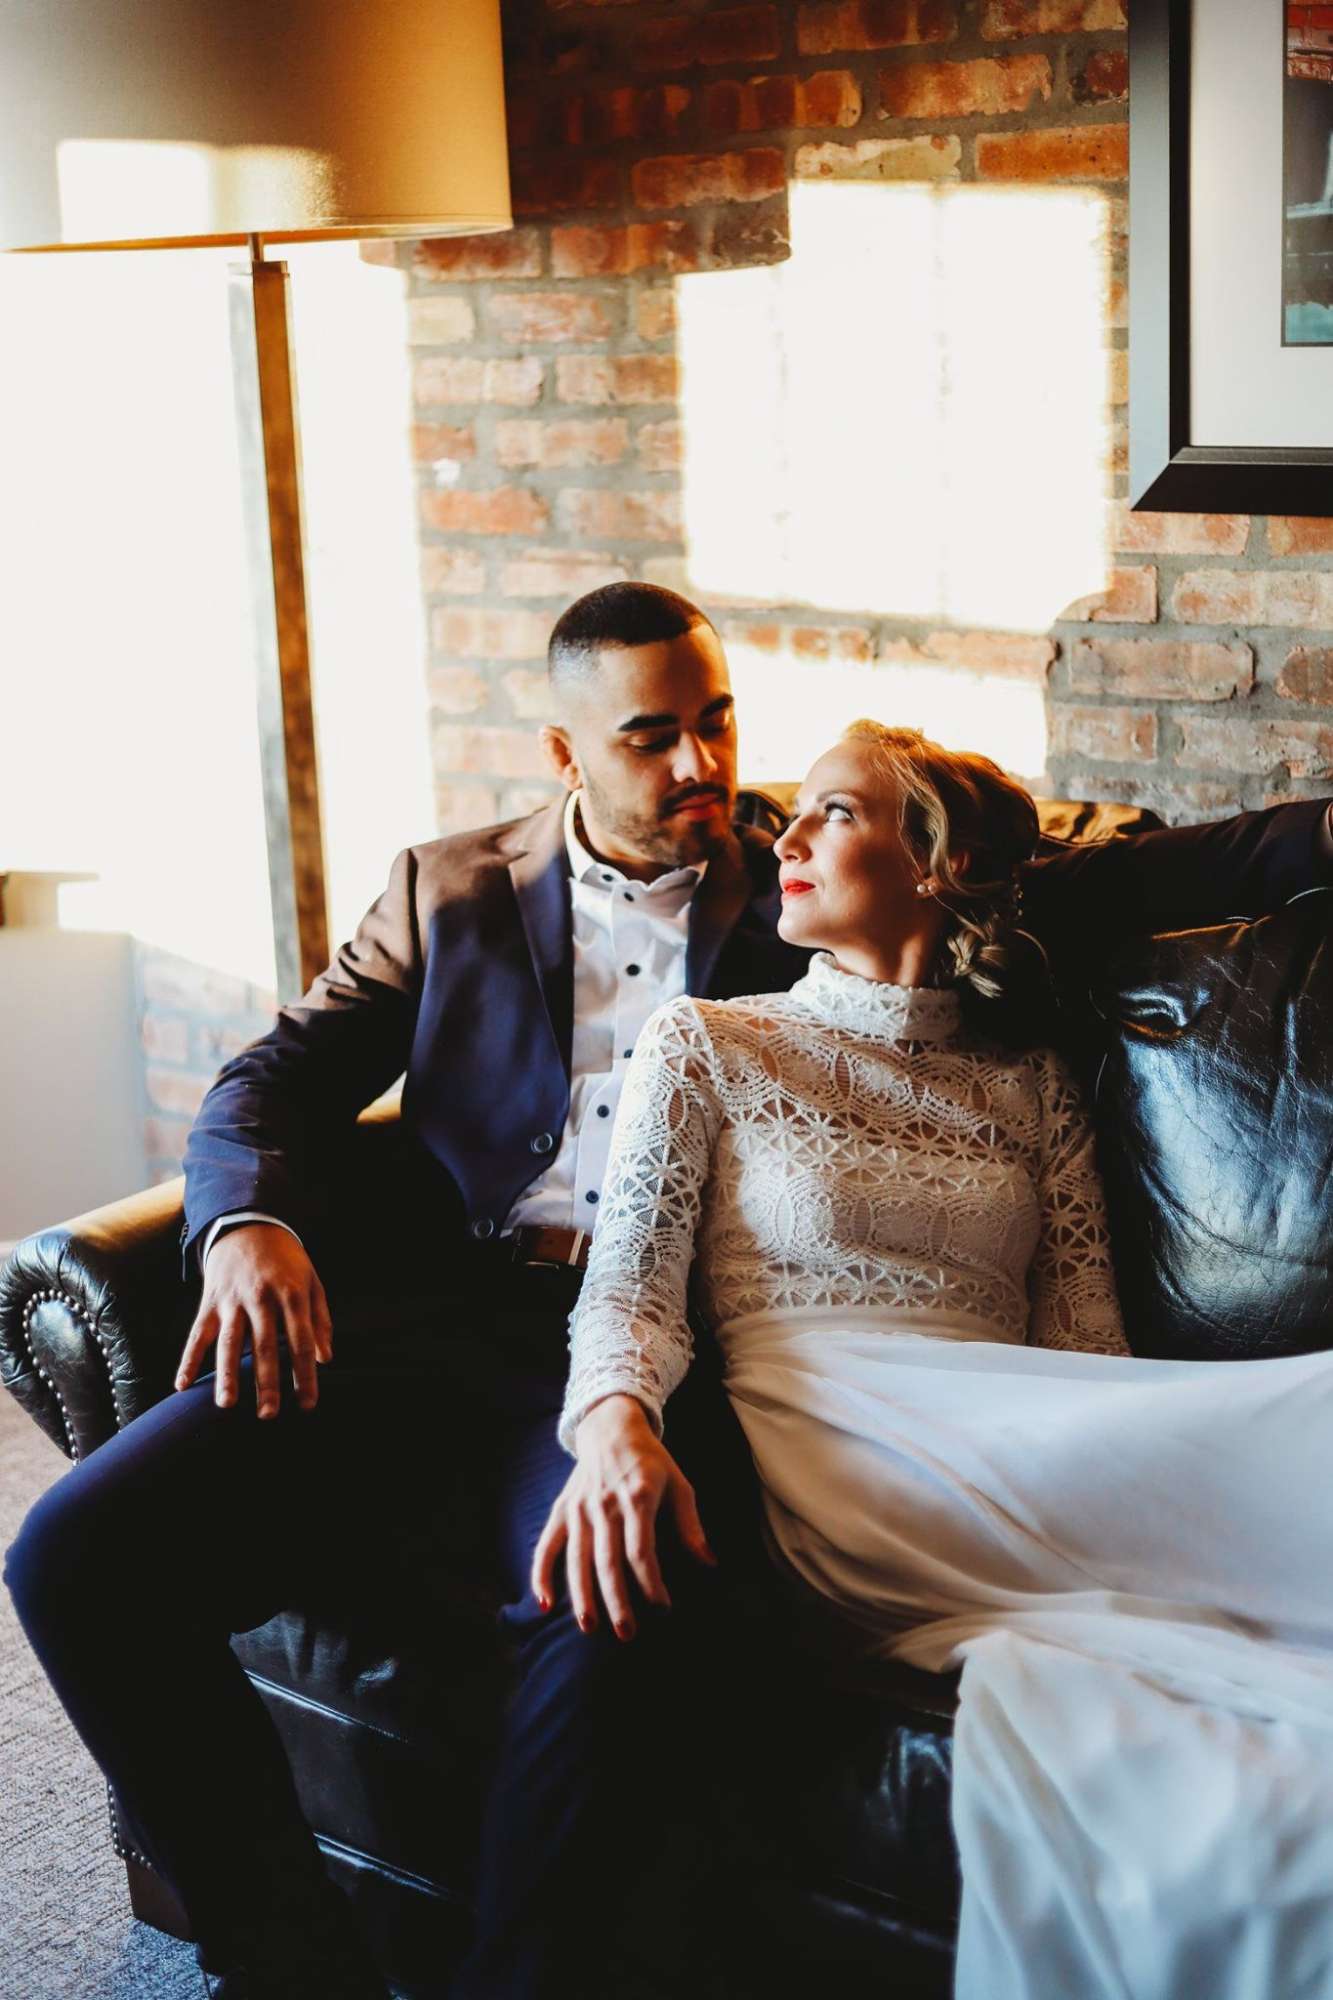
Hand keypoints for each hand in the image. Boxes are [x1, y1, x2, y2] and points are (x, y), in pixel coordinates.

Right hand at [175, 1223, 332, 1417]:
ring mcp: (232, 1300)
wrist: (248, 1224)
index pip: (300, 1340)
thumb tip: (325, 1358)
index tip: (307, 1403)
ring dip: (226, 1374)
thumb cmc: (286, 1259)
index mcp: (291, 1294)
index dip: (305, 1374)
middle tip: (268, 1415)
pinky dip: (188, 1360)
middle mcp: (260, 1298)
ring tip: (226, 1404)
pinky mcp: (210, 1302)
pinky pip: (197, 1335)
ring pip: (229, 1342)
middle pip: (264, 1346)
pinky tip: (181, 1385)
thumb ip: (320, 1320)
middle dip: (266, 1382)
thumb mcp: (312, 1281)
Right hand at [531, 1394, 716, 1641]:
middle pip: (608, 1561)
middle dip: (617, 1600)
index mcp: (637, 1498)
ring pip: (578, 1559)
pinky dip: (542, 1574)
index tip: (663, 1608)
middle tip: (626, 1634)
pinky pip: (547, 1545)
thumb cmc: (651, 1462)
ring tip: (589, 1627)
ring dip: (582, 1595)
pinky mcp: (562, 1510)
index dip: (652, 1583)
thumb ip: (691, 1525)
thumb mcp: (679, 1484)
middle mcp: (605, 1505)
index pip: (641, 1550)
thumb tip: (709, 1563)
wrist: (610, 1428)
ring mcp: (580, 1508)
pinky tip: (544, 1604)